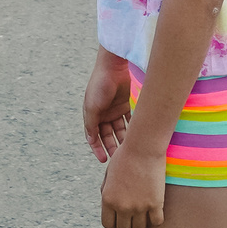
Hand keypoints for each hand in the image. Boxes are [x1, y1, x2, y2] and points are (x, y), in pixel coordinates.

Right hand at [83, 48, 132, 162]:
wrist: (112, 67)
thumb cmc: (99, 85)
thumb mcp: (91, 107)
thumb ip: (91, 124)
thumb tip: (90, 141)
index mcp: (92, 115)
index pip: (94, 137)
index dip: (98, 149)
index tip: (103, 160)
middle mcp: (102, 114)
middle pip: (107, 135)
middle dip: (111, 146)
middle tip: (118, 158)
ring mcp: (114, 110)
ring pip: (119, 130)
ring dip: (122, 139)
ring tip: (129, 149)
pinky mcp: (124, 105)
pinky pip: (128, 120)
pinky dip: (131, 128)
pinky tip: (136, 137)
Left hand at [100, 148, 166, 227]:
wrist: (143, 146)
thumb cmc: (126, 156)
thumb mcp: (110, 174)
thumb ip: (108, 192)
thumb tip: (109, 207)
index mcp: (108, 199)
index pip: (108, 225)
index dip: (115, 223)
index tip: (122, 217)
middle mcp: (122, 206)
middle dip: (129, 224)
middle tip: (135, 214)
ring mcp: (139, 206)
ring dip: (143, 223)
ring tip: (146, 211)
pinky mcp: (155, 203)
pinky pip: (156, 222)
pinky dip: (156, 218)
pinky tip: (156, 209)